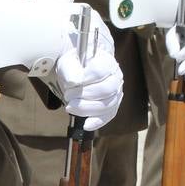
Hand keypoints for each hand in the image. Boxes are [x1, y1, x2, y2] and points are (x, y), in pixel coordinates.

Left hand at [56, 10, 122, 130]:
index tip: (71, 82)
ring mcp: (116, 92)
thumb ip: (70, 70)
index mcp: (107, 61)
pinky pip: (108, 116)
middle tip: (68, 96)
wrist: (76, 73)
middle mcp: (116, 76)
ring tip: (70, 106)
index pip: (100, 71)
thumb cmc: (74, 66)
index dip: (84, 79)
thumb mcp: (68, 63)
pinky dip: (97, 121)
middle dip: (84, 95)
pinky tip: (85, 124)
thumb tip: (74, 82)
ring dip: (86, 108)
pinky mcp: (112, 106)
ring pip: (108, 105)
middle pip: (107, 89)